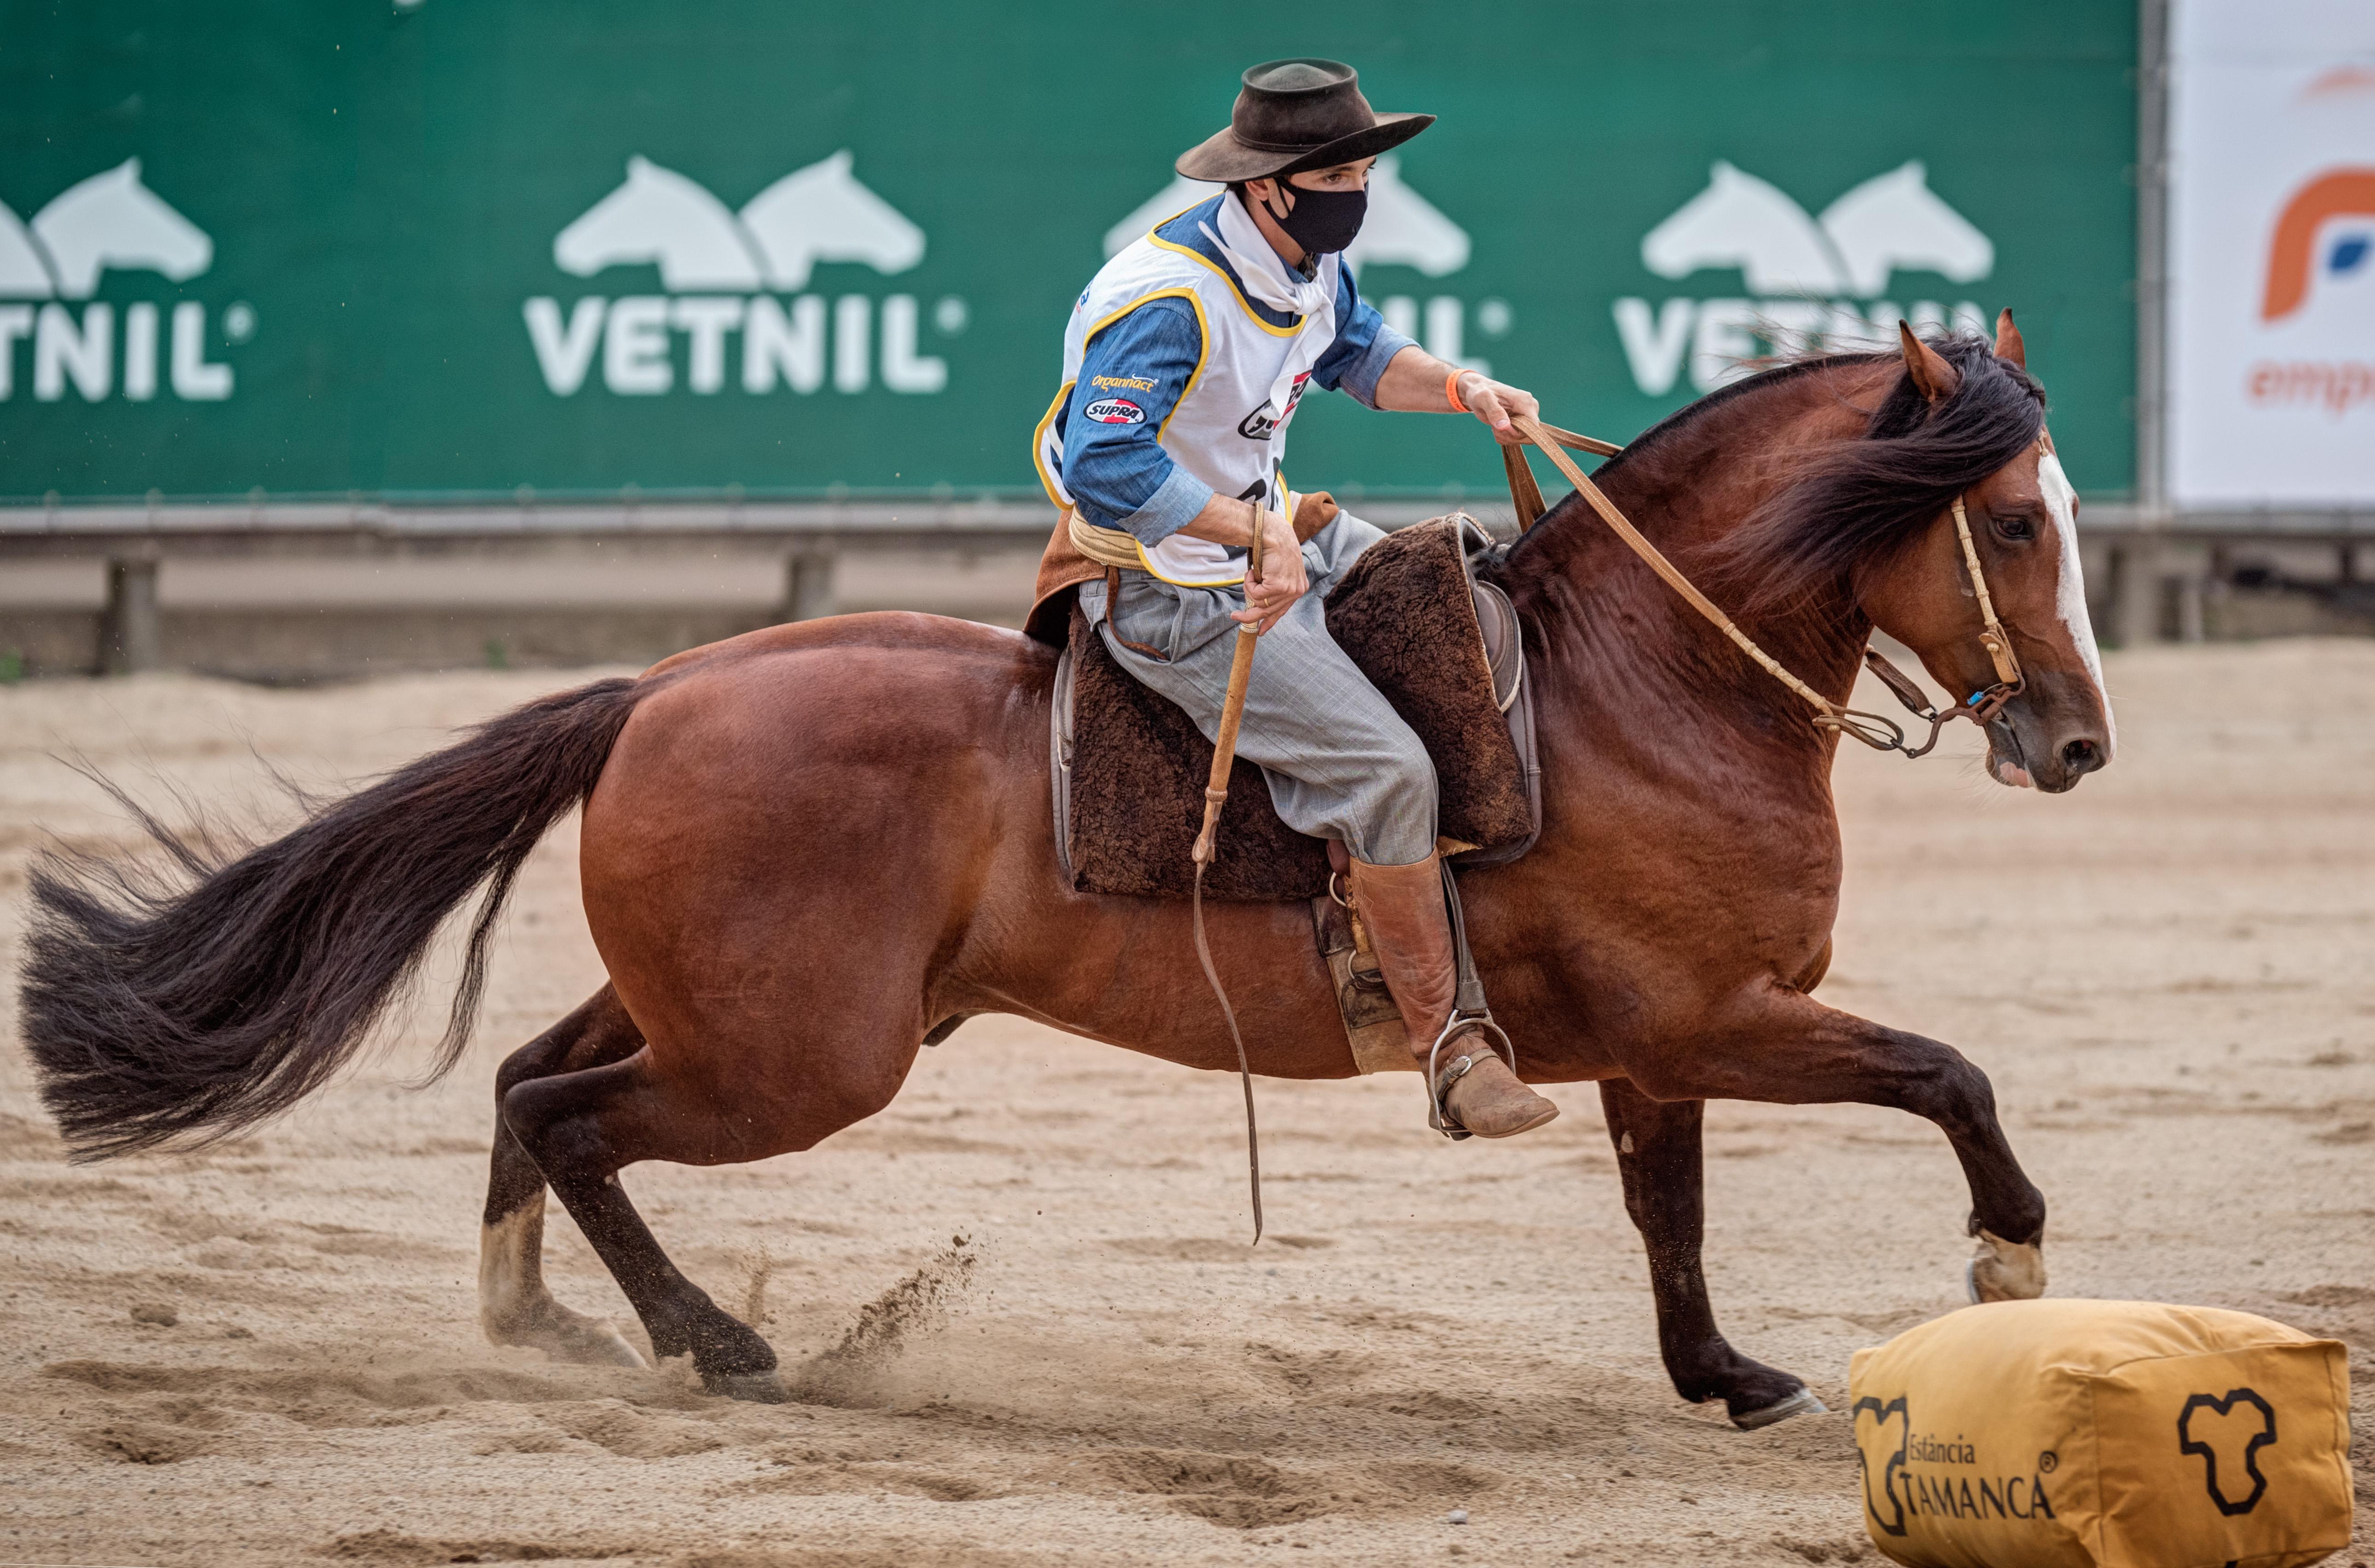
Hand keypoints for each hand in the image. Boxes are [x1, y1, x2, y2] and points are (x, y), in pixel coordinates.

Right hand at [1230, 508, 1306, 633]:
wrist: (1274, 533)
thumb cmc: (1273, 547)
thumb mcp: (1277, 571)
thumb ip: (1273, 588)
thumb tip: (1259, 603)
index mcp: (1298, 587)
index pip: (1282, 610)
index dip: (1269, 622)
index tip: (1261, 631)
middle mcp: (1297, 591)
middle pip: (1269, 612)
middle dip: (1249, 616)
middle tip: (1234, 616)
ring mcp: (1289, 590)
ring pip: (1259, 602)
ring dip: (1249, 589)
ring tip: (1249, 576)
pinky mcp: (1279, 586)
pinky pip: (1255, 594)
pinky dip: (1249, 583)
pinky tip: (1252, 572)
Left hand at [1455, 371, 1540, 445]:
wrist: (1478, 391)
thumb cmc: (1480, 392)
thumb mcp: (1483, 399)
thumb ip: (1494, 411)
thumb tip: (1504, 426)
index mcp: (1525, 401)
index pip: (1533, 427)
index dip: (1517, 433)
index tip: (1502, 428)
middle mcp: (1530, 408)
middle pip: (1528, 435)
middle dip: (1509, 436)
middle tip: (1494, 429)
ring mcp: (1528, 415)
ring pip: (1523, 438)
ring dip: (1507, 437)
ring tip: (1494, 427)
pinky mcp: (1523, 421)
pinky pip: (1519, 437)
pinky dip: (1507, 437)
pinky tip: (1497, 428)